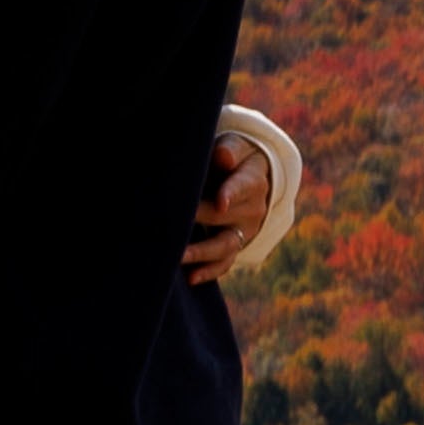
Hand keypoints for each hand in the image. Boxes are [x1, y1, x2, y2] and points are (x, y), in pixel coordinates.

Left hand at [183, 130, 272, 278]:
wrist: (249, 177)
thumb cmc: (233, 158)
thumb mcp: (236, 146)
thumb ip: (229, 150)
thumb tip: (223, 157)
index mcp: (253, 180)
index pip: (244, 186)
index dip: (231, 194)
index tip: (221, 203)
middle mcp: (253, 209)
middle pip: (225, 217)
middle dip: (199, 219)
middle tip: (170, 222)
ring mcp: (245, 231)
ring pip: (225, 245)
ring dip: (201, 253)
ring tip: (178, 257)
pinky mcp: (236, 246)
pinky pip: (225, 262)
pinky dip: (209, 271)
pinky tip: (191, 278)